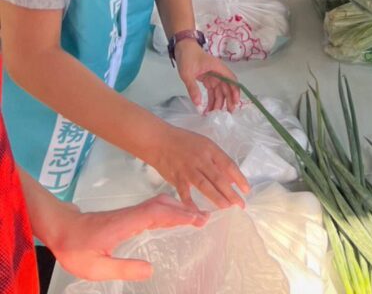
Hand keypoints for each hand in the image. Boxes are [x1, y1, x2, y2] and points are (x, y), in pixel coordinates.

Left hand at [48, 196, 207, 281]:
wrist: (62, 228)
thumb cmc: (76, 248)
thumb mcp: (96, 267)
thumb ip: (124, 269)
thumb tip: (151, 270)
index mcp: (125, 223)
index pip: (157, 214)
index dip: (178, 215)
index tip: (197, 218)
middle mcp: (131, 214)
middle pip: (162, 204)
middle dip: (184, 210)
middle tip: (205, 218)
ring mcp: (130, 213)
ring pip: (159, 204)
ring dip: (178, 208)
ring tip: (196, 217)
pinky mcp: (128, 215)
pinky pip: (153, 208)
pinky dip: (169, 210)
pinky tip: (174, 217)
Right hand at [147, 124, 248, 209]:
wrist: (160, 140)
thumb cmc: (185, 142)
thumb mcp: (205, 145)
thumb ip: (218, 161)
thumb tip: (231, 179)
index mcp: (211, 149)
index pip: (229, 165)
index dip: (239, 178)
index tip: (247, 190)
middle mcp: (201, 159)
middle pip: (219, 178)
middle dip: (231, 192)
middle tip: (240, 204)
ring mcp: (188, 169)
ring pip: (205, 185)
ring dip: (216, 197)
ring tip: (227, 207)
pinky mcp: (176, 177)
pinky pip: (185, 193)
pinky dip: (190, 203)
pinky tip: (197, 213)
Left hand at [175, 41, 240, 111]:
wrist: (182, 47)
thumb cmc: (187, 57)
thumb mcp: (187, 73)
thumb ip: (193, 88)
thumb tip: (198, 104)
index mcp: (217, 68)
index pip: (231, 79)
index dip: (235, 90)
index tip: (235, 102)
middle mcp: (218, 72)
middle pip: (227, 87)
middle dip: (228, 100)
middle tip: (227, 114)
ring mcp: (213, 76)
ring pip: (220, 91)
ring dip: (218, 102)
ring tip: (213, 115)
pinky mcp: (208, 79)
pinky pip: (212, 91)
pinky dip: (211, 100)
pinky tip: (207, 109)